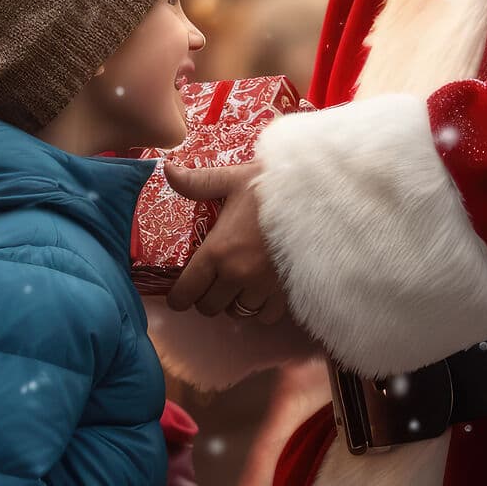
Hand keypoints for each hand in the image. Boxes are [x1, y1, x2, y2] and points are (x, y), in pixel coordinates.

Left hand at [164, 161, 287, 322]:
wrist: (320, 197)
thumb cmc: (273, 186)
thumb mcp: (231, 180)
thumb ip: (197, 182)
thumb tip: (166, 169)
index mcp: (218, 251)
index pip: (187, 293)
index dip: (179, 297)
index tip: (179, 295)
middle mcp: (237, 275)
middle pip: (209, 308)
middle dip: (205, 297)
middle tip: (210, 282)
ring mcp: (263, 287)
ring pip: (237, 313)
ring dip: (233, 302)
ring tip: (235, 284)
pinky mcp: (286, 293)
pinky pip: (265, 316)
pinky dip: (259, 308)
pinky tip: (260, 290)